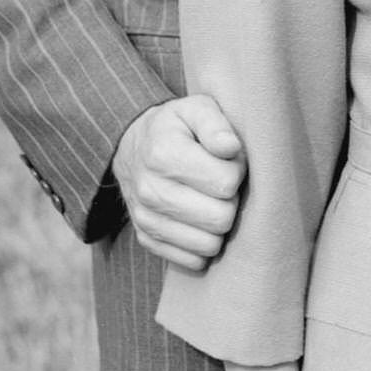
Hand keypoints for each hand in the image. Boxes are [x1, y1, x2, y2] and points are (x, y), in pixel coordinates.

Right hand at [112, 95, 245, 270]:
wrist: (133, 146)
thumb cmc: (176, 127)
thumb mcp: (195, 109)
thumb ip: (216, 124)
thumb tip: (231, 148)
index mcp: (164, 154)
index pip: (226, 183)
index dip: (237, 170)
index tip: (228, 160)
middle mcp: (151, 191)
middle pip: (220, 218)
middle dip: (230, 200)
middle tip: (221, 182)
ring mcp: (146, 219)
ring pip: (209, 245)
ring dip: (218, 224)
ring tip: (210, 199)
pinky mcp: (147, 240)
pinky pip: (192, 261)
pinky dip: (203, 243)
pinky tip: (200, 220)